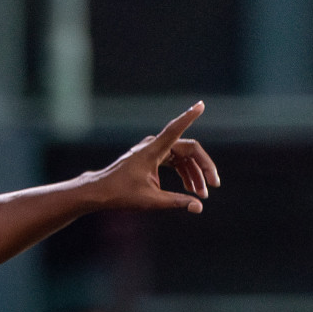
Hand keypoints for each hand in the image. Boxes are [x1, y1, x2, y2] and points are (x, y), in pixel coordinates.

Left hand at [91, 101, 219, 212]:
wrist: (99, 192)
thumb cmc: (121, 194)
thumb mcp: (151, 200)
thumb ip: (177, 202)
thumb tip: (199, 207)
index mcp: (153, 150)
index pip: (175, 129)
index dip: (189, 117)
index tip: (201, 104)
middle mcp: (154, 146)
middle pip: (188, 150)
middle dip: (202, 168)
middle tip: (213, 186)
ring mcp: (152, 151)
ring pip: (182, 157)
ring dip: (193, 174)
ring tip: (200, 194)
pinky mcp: (150, 158)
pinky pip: (173, 161)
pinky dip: (183, 173)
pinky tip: (189, 188)